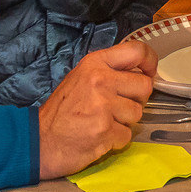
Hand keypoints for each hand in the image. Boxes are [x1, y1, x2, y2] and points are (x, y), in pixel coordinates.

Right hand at [37, 36, 157, 179]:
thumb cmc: (61, 111)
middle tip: (119, 106)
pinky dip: (116, 139)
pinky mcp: (105, 131)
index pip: (137, 50)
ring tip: (103, 121)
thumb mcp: (81, 77)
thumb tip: (140, 70)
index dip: (150, 61)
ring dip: (125, 121)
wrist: (39, 141)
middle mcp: (100, 81)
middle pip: (145, 86)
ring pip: (138, 113)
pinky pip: (127, 135)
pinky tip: (100, 136)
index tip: (150, 72)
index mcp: (95, 64)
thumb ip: (108, 70)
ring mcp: (103, 106)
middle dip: (136, 99)